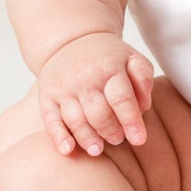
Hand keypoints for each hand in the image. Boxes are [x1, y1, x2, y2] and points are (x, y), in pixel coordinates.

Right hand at [37, 32, 153, 157]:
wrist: (71, 40)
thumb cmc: (108, 58)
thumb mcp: (131, 58)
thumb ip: (143, 78)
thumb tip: (143, 105)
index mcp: (110, 67)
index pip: (121, 98)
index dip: (131, 121)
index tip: (139, 140)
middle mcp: (85, 77)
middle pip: (98, 113)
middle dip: (111, 131)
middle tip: (118, 139)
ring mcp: (64, 87)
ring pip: (75, 119)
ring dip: (87, 138)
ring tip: (97, 150)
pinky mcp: (47, 96)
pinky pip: (51, 120)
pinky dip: (58, 137)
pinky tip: (68, 150)